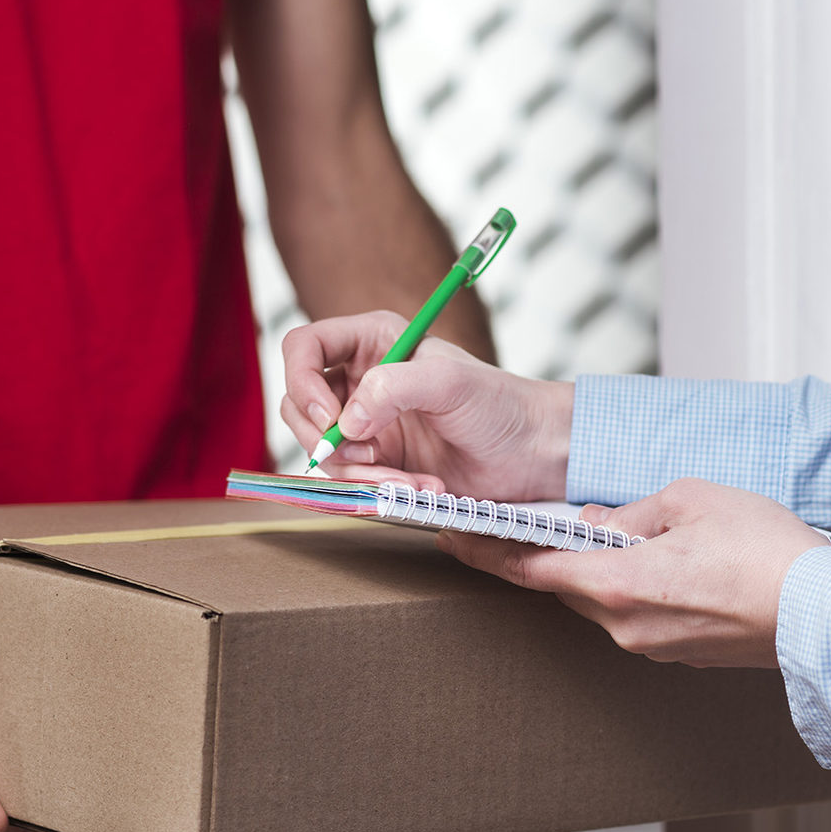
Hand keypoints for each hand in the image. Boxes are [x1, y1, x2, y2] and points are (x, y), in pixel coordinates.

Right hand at [280, 310, 570, 500]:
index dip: (302, 382)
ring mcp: (366, 424)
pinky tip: (420, 488)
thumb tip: (346, 422)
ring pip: (322, 452)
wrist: (532, 454)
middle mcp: (361, 379)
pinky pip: (349, 480)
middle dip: (326, 440)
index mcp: (372, 341)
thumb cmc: (500, 404)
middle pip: (298, 405)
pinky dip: (378, 490)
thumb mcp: (448, 382)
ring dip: (360, 473)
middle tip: (366, 455)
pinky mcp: (377, 462)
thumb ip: (392, 387)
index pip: (303, 348)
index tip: (330, 419)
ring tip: (409, 480)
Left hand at [437, 478, 830, 666]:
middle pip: (564, 586)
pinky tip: (661, 564)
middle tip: (523, 524)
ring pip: (601, 602)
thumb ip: (630, 512)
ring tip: (618, 535)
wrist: (826, 613)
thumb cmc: (767, 552)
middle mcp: (624, 625)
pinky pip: (637, 617)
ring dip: (597, 571)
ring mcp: (652, 646)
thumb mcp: (690, 500)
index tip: (456, 536)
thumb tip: (598, 522)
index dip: (488, 550)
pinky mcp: (680, 654)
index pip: (530, 567)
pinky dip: (632, 589)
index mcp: (616, 584)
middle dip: (545, 555)